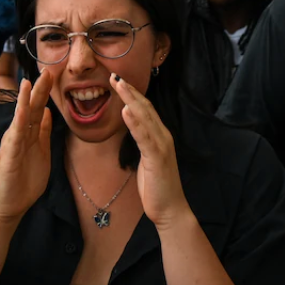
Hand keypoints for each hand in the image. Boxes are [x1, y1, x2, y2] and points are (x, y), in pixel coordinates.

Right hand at [0, 66, 58, 219]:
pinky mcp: (9, 155)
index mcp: (29, 133)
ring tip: (29, 82)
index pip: (38, 108)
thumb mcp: (40, 151)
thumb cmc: (25, 179)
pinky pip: (15, 136)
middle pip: (30, 108)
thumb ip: (42, 131)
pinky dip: (18, 122)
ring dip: (25, 100)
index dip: (44, 92)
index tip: (52, 74)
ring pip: (20, 118)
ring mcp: (13, 143)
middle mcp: (19, 134)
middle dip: (38, 90)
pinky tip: (22, 110)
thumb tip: (47, 111)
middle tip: (47, 71)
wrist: (10, 204)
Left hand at [112, 72, 190, 231]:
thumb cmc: (156, 186)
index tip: (118, 81)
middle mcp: (163, 136)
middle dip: (130, 90)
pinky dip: (135, 122)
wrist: (170, 209)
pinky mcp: (157, 157)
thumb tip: (132, 129)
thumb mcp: (146, 159)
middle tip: (115, 75)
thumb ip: (141, 142)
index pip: (146, 109)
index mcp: (160, 136)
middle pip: (145, 107)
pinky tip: (126, 110)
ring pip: (145, 117)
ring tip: (118, 84)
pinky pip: (144, 136)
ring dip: (131, 99)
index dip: (132, 94)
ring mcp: (162, 145)